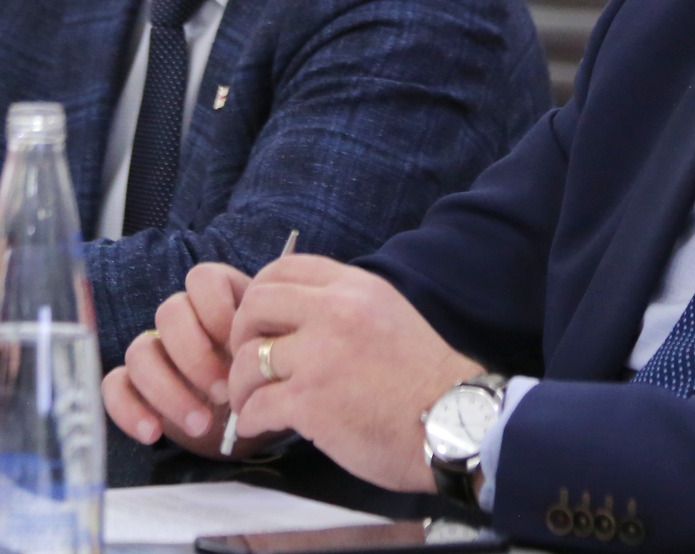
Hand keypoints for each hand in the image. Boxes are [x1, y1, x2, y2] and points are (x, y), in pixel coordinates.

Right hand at [102, 263, 279, 458]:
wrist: (257, 418)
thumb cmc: (268, 379)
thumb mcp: (275, 357)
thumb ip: (265, 343)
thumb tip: (253, 351)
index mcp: (219, 300)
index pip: (202, 278)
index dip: (216, 308)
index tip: (239, 347)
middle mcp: (184, 319)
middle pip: (169, 314)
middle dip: (195, 356)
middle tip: (224, 393)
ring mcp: (156, 351)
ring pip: (140, 352)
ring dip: (168, 390)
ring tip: (201, 423)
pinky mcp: (136, 385)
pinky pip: (115, 386)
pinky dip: (129, 409)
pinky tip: (154, 434)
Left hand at [226, 256, 482, 492]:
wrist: (454, 423)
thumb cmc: (425, 379)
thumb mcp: (389, 315)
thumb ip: (346, 308)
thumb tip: (299, 317)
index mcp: (355, 287)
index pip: (284, 268)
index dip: (259, 295)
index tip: (261, 323)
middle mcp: (334, 312)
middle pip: (254, 306)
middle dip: (239, 335)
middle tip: (248, 361)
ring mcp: (320, 356)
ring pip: (247, 360)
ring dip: (242, 386)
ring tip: (252, 401)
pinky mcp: (311, 401)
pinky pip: (256, 405)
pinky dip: (251, 419)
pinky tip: (262, 425)